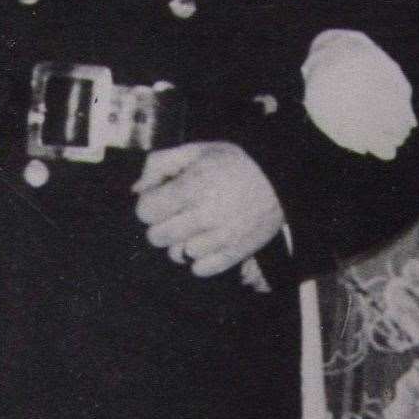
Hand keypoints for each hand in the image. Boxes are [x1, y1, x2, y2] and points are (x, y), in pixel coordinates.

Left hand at [133, 142, 286, 277]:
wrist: (281, 177)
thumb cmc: (236, 162)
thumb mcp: (197, 149)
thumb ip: (159, 164)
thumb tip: (137, 188)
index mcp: (193, 186)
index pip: (146, 211)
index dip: (150, 204)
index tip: (162, 199)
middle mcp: (205, 214)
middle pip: (157, 236)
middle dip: (162, 223)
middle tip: (178, 213)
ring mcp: (221, 237)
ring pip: (177, 254)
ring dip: (181, 241)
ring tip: (195, 227)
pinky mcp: (235, 253)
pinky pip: (200, 269)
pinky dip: (199, 258)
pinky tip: (207, 241)